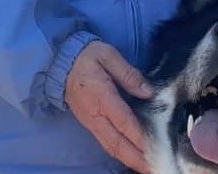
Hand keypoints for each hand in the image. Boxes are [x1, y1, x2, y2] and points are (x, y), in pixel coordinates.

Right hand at [65, 41, 153, 172]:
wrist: (61, 63)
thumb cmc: (87, 57)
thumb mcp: (108, 55)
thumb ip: (129, 74)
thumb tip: (148, 91)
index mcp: (102, 97)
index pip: (124, 121)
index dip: (139, 137)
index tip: (155, 147)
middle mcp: (95, 115)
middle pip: (117, 142)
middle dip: (136, 157)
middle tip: (155, 167)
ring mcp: (91, 122)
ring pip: (111, 146)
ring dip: (129, 159)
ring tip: (146, 167)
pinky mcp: (89, 124)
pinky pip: (106, 142)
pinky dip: (119, 153)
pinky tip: (131, 157)